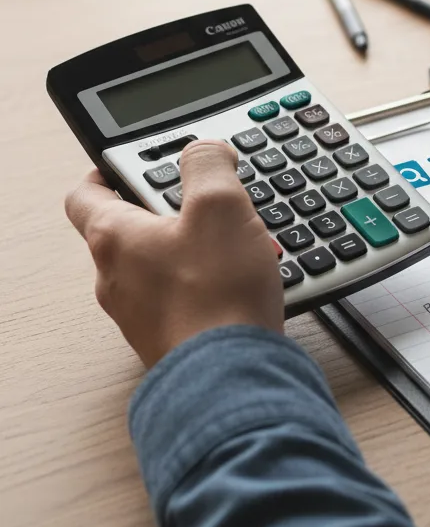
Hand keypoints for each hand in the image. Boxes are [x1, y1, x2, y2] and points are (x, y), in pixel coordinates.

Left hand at [65, 140, 282, 367]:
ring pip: (163, 264)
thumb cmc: (216, 295)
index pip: (85, 193)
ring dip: (196, 246)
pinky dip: (211, 281)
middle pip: (132, 228)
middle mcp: (117, 278)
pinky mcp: (174, 336)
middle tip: (208, 199)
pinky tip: (245, 280)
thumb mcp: (219, 206)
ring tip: (240, 241)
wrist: (232, 377)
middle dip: (169, 208)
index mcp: (114, 238)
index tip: (131, 162)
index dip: (105, 171)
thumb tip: (203, 149)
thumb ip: (207, 165)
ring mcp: (143, 312)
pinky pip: (188, 296)